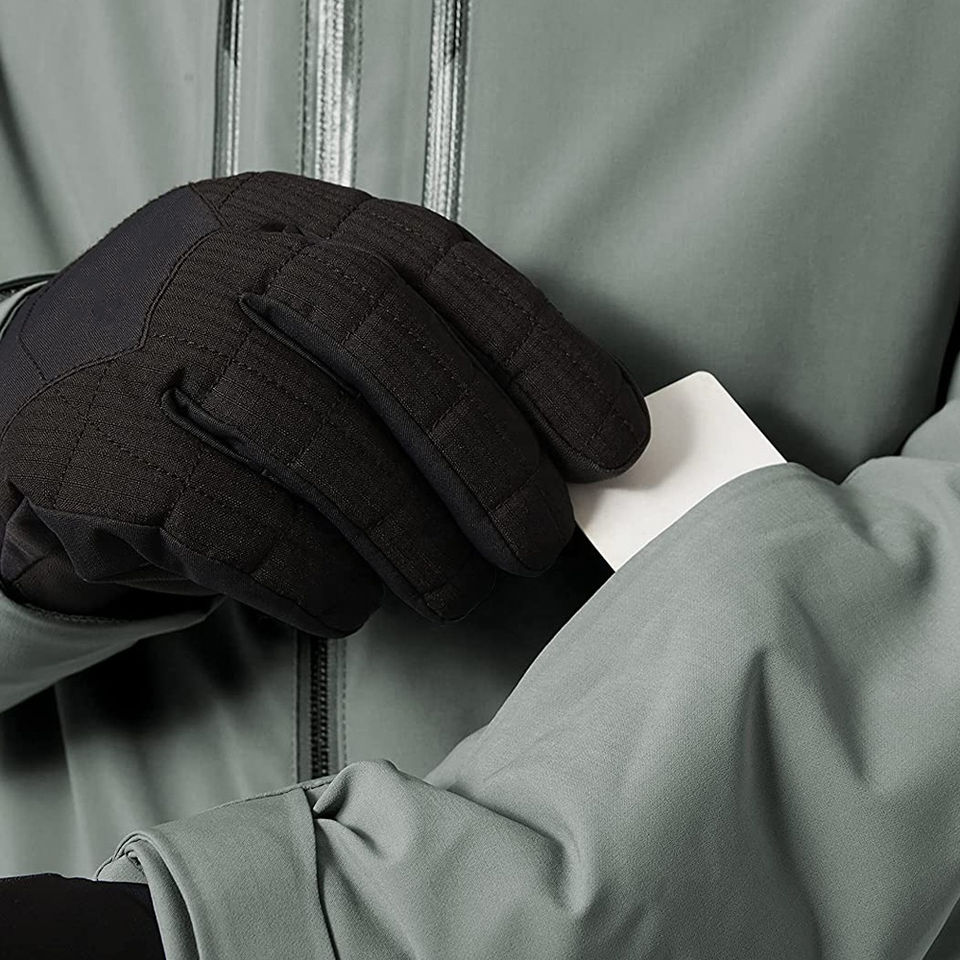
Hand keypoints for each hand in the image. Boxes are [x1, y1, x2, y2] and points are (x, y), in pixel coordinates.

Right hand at [0, 172, 648, 635]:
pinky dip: (318, 580)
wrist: (52, 418)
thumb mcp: (316, 334)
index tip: (611, 442)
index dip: (543, 358)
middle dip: (486, 458)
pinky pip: (242, 528)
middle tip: (531, 541)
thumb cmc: (222, 381)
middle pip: (384, 341)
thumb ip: (426, 365)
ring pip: (319, 443)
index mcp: (298, 224)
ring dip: (410, 537)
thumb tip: (561, 451)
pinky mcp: (107, 453)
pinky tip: (345, 598)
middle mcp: (224, 265)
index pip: (443, 267)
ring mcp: (154, 351)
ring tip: (444, 585)